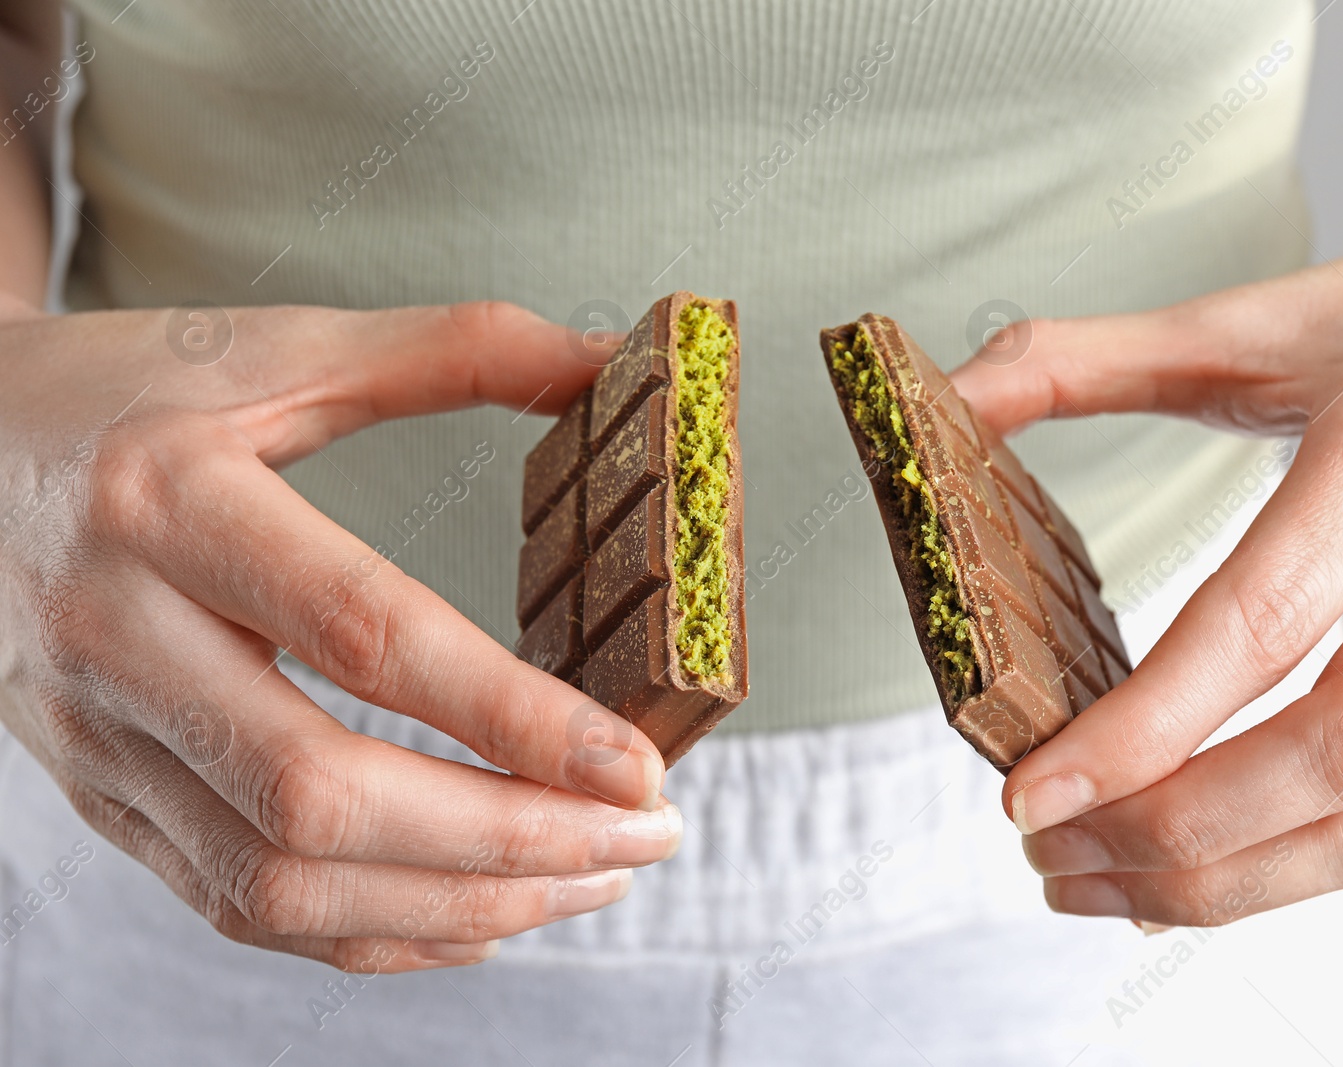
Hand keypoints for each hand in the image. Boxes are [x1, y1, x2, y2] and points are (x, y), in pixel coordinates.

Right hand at [0, 297, 679, 970]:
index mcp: (171, 505)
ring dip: (460, 900)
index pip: (362, 637)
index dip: (510, 713)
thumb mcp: (275, 348)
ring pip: (282, 882)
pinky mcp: (103, 798)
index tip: (634, 762)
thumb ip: (449, 348)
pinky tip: (484, 907)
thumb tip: (605, 355)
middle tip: (645, 832)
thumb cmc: (127, 397)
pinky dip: (377, 932)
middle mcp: (122, 639)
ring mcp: (100, 739)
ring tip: (594, 873)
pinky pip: (242, 907)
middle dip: (506, 836)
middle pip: (320, 795)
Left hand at [950, 195, 1342, 924]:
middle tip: (1044, 846)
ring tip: (1090, 880)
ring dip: (1224, 881)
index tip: (1031, 788)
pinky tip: (1181, 863)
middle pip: (1339, 756)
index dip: (1145, 726)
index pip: (1269, 620)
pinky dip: (1281, 865)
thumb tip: (951, 396)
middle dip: (1176, 831)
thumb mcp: (1258, 315)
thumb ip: (1089, 356)